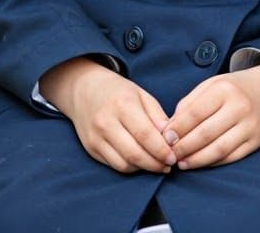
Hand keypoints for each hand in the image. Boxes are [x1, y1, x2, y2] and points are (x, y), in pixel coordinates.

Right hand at [40, 57, 173, 172]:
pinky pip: (114, 165)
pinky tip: (141, 162)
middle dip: (155, 163)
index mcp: (123, 105)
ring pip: (124, 164)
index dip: (161, 149)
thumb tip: (171, 138)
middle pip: (134, 153)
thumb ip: (157, 116)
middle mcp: (106, 123)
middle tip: (169, 165)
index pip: (145, 134)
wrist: (85, 90)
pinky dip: (130, 167)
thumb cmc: (119, 91)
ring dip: (143, 168)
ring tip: (158, 165)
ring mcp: (96, 138)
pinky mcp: (91, 150)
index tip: (174, 157)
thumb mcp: (142, 95)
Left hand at [163, 63, 259, 169]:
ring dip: (196, 160)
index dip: (177, 129)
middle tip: (169, 154)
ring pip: (218, 149)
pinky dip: (212, 163)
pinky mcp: (256, 141)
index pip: (195, 113)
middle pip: (205, 134)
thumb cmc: (233, 88)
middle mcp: (240, 107)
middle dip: (183, 148)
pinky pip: (230, 157)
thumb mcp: (211, 85)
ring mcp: (249, 125)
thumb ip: (189, 103)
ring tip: (181, 163)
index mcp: (225, 89)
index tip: (164, 138)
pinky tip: (199, 163)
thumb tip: (170, 129)